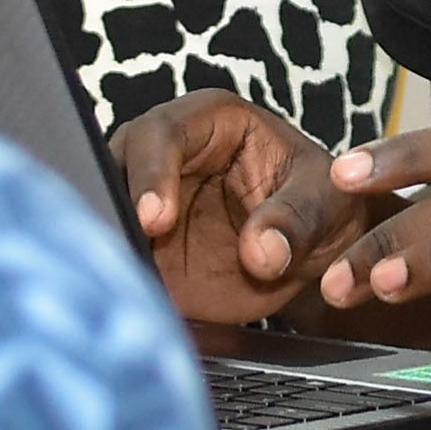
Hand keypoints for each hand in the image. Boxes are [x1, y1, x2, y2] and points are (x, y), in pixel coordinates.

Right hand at [116, 88, 383, 322]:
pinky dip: (117, 285)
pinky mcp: (141, 251)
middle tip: (123, 253)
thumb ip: (298, 219)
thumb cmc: (320, 204)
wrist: (314, 252)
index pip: (161, 134)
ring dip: (107, 251)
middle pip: (110, 172)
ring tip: (119, 285)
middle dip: (111, 211)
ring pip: (103, 218)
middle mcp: (164, 158)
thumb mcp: (327, 202)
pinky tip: (128, 307)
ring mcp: (145, 206)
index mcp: (209, 122)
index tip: (154, 219)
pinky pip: (115, 266)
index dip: (152, 173)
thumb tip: (262, 253)